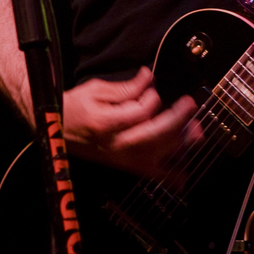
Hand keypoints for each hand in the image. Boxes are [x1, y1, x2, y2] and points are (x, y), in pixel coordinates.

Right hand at [63, 67, 199, 177]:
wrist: (56, 130)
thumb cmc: (76, 107)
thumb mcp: (96, 90)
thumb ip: (125, 88)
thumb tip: (149, 77)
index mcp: (106, 124)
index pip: (139, 113)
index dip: (151, 98)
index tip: (152, 87)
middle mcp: (117, 146)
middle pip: (154, 136)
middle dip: (176, 120)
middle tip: (189, 103)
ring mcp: (123, 159)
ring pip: (158, 155)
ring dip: (180, 144)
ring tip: (197, 131)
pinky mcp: (125, 167)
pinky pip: (151, 174)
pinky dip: (170, 176)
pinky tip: (185, 176)